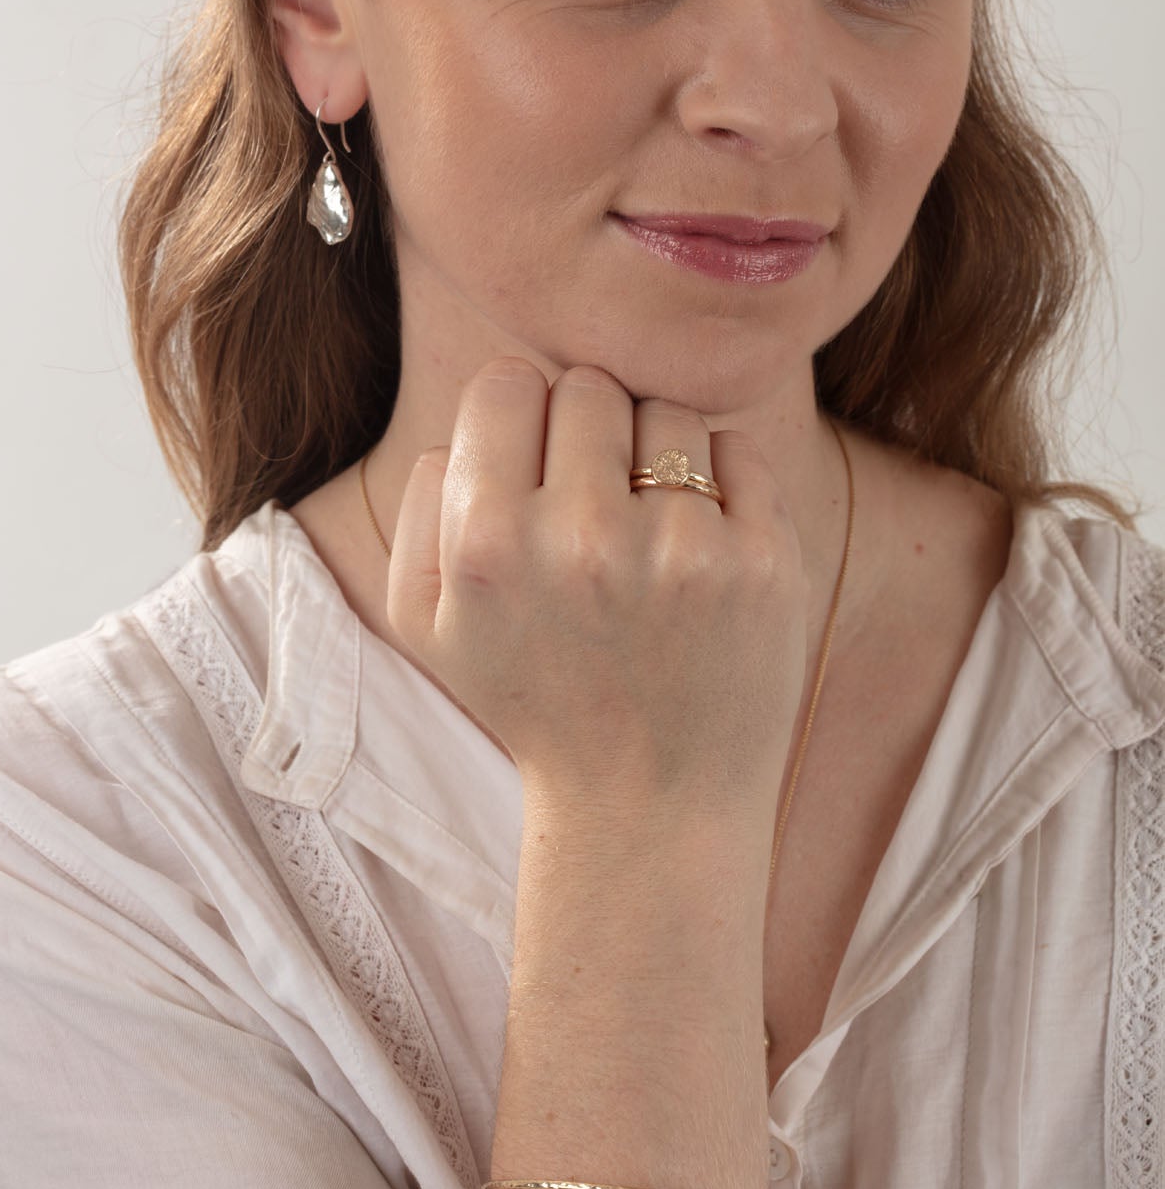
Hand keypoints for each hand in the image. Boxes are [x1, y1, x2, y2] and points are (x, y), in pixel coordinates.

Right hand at [383, 358, 812, 826]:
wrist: (648, 806)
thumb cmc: (532, 696)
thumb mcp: (428, 622)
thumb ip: (425, 502)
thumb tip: (474, 422)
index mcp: (487, 544)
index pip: (504, 383)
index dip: (518, 419)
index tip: (533, 470)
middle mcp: (581, 538)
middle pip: (588, 387)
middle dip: (587, 435)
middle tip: (592, 508)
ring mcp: (681, 548)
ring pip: (667, 411)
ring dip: (657, 457)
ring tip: (646, 532)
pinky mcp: (763, 562)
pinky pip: (738, 451)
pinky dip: (723, 484)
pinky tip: (699, 547)